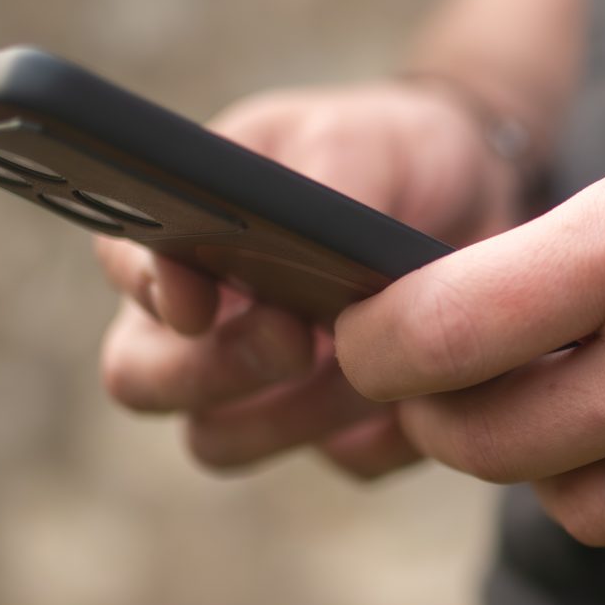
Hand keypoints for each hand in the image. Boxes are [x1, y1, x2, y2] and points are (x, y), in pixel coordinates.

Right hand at [96, 79, 523, 478]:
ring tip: (370, 359)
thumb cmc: (390, 155)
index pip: (124, 265)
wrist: (480, 198)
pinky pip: (343, 460)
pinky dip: (380, 431)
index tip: (198, 302)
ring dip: (292, 411)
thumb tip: (278, 228)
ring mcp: (258, 387)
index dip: (150, 290)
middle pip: (139, 379)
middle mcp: (198, 321)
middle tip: (293, 339)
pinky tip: (421, 389)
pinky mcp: (337, 430)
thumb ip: (316, 182)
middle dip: (208, 369)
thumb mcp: (361, 144)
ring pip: (219, 440)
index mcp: (183, 231)